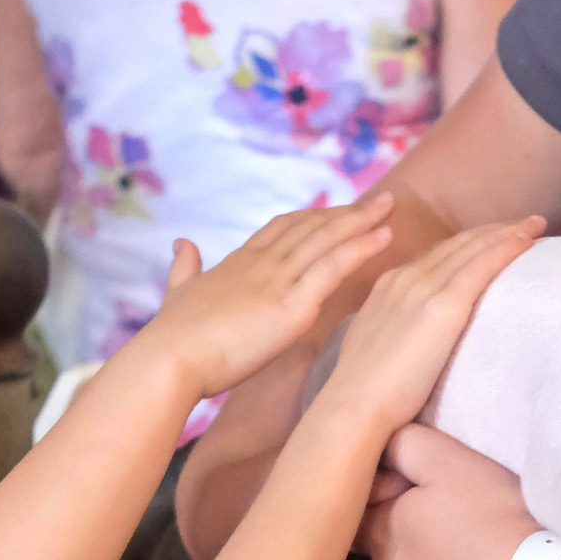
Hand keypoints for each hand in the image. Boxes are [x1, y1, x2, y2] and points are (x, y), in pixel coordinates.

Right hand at [140, 196, 397, 396]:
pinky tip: (384, 236)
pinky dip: (361, 248)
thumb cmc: (172, 337)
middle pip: (311, 226)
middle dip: (346, 212)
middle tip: (379, 201)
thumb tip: (181, 243)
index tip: (336, 210)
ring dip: (361, 221)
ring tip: (390, 206)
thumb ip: (184, 267)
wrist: (169, 358)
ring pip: (327, 239)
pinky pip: (334, 267)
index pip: (282, 229)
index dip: (312, 218)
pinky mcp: (292, 304)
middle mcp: (262, 263)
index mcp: (238, 263)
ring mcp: (278, 280)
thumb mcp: (177, 292)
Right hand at [311, 217, 543, 432]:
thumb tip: (416, 340)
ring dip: (507, 232)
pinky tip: (530, 237)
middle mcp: (407, 276)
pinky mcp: (445, 304)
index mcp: (390, 285)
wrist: (355, 403)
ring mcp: (425, 286)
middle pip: (458, 244)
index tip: (492, 240)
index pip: (437, 256)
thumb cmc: (366, 393)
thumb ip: (400, 332)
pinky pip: (483, 264)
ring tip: (535, 225)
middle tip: (525, 224)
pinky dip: (509, 245)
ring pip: (474, 247)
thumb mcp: (381, 346)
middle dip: (492, 231)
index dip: (468, 245)